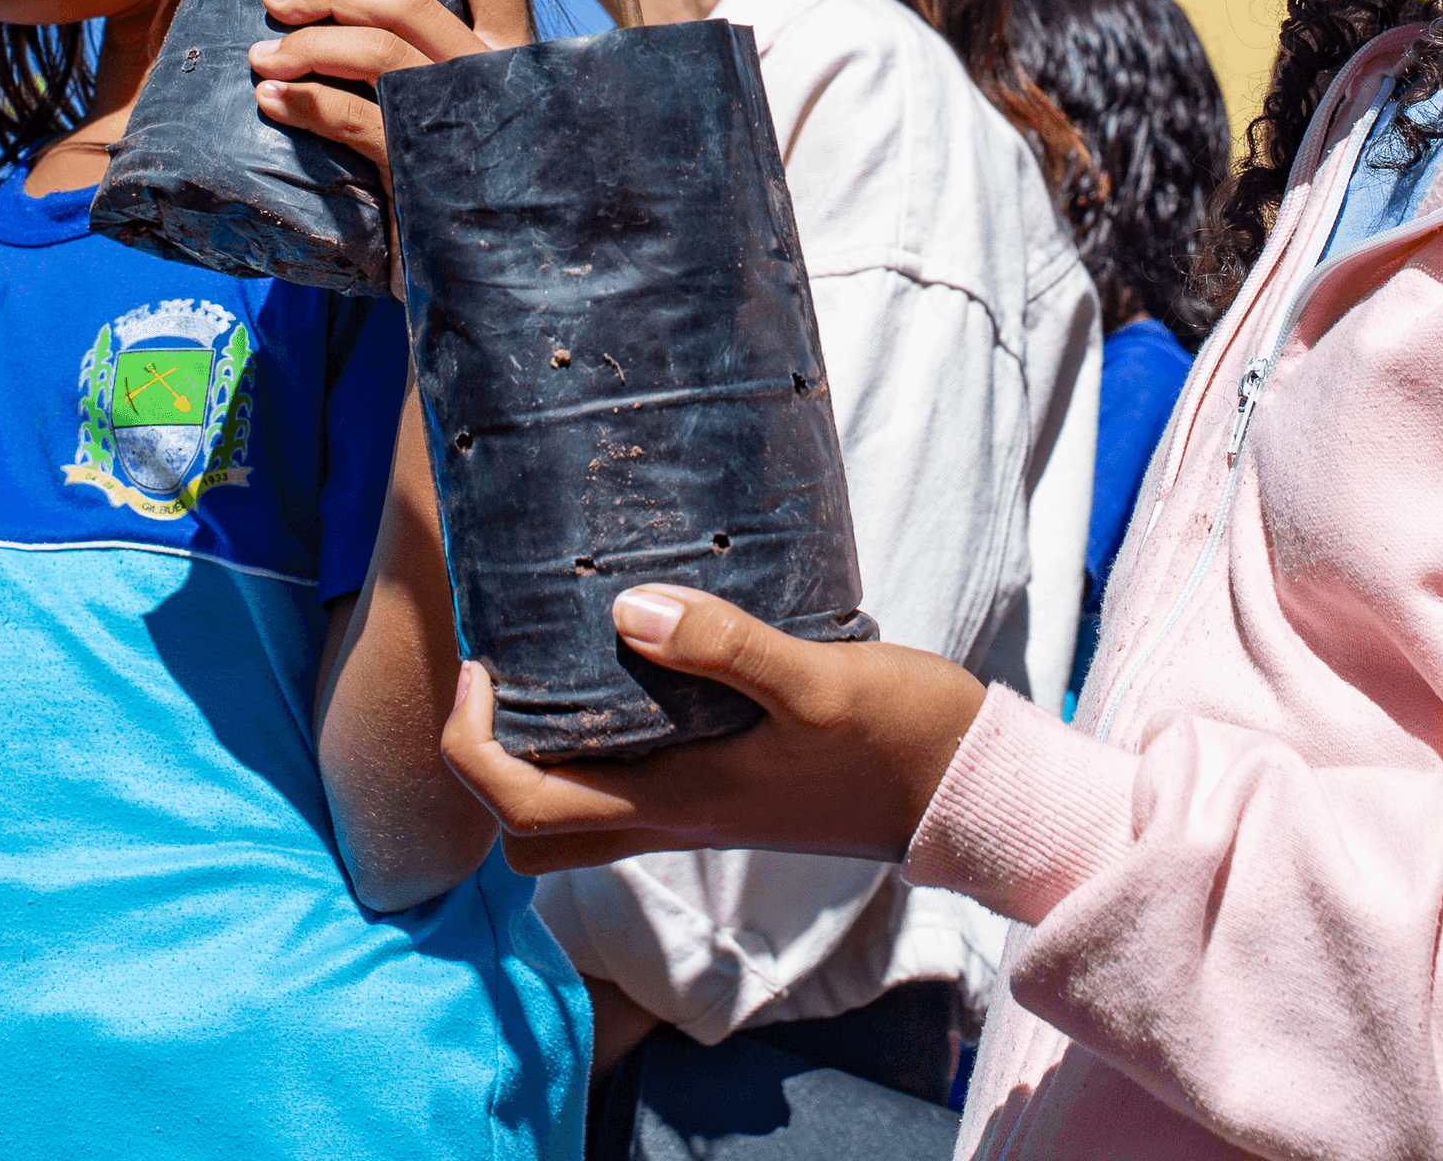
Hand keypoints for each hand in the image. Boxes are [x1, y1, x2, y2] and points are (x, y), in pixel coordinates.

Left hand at [248, 0, 534, 174]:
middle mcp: (489, 76)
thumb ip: (452, 70)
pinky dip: (302, 102)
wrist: (505, 275)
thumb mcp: (480, 115)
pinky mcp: (421, 166)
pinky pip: (351, 118)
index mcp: (514, 55)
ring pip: (373, 51)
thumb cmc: (480, 186)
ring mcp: (456, 118)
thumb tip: (376, 30)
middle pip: (403, 0)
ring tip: (261, 54)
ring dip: (304, 43)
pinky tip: (271, 99)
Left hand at [438, 583, 989, 874]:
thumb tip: (627, 608)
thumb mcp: (819, 681)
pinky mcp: (733, 790)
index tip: (478, 666)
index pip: (523, 810)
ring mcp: (704, 811)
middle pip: (535, 835)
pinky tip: (635, 666)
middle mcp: (676, 819)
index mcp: (677, 804)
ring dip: (543, 761)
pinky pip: (634, 785)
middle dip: (490, 767)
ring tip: (554, 665)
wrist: (972, 791)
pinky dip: (604, 741)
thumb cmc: (903, 739)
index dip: (470, 747)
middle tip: (501, 676)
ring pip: (581, 817)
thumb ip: (726, 648)